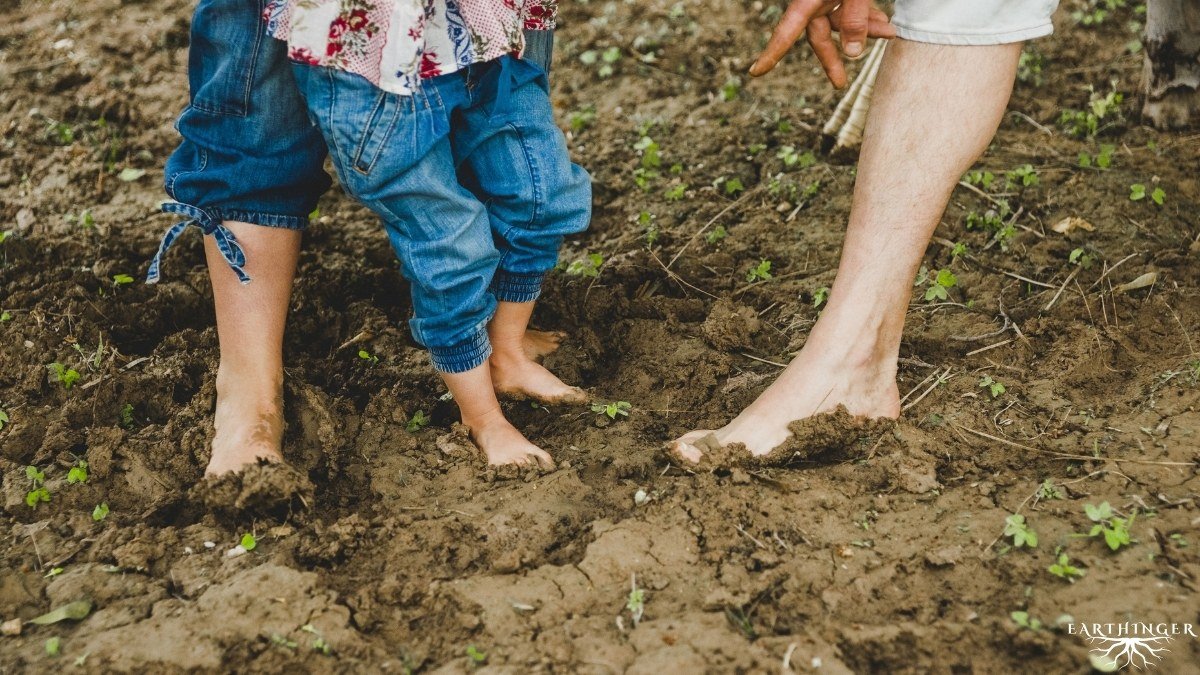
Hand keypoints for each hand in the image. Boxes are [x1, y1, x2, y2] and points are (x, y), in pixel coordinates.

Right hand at [749, 0, 895, 87]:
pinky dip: (866, 16)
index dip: (772, 53)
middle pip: (817, 34)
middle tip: (840, 84)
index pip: (786, 32)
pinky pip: (849, 8)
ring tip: (890, 34)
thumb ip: (856, 19)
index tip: (756, 71)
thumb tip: (853, 54)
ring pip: (840, 21)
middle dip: (833, 56)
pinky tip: (884, 22)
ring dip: (864, 30)